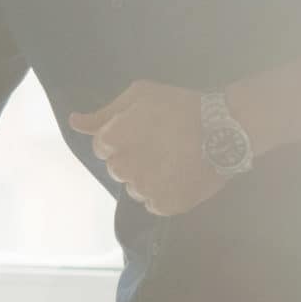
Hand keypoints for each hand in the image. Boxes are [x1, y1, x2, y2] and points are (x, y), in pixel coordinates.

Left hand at [68, 82, 225, 216]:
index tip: (141, 132)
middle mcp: (125, 168)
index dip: (119, 138)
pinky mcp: (166, 205)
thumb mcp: (140, 96)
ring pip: (134, 188)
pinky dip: (163, 193)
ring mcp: (146, 190)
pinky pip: (153, 204)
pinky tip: (178, 176)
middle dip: (131, 158)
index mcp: (114, 140)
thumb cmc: (180, 106)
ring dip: (146, 177)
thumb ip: (104, 113)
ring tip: (170, 161)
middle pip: (116, 169)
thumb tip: (74, 122)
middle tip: (158, 146)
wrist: (225, 128)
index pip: (101, 147)